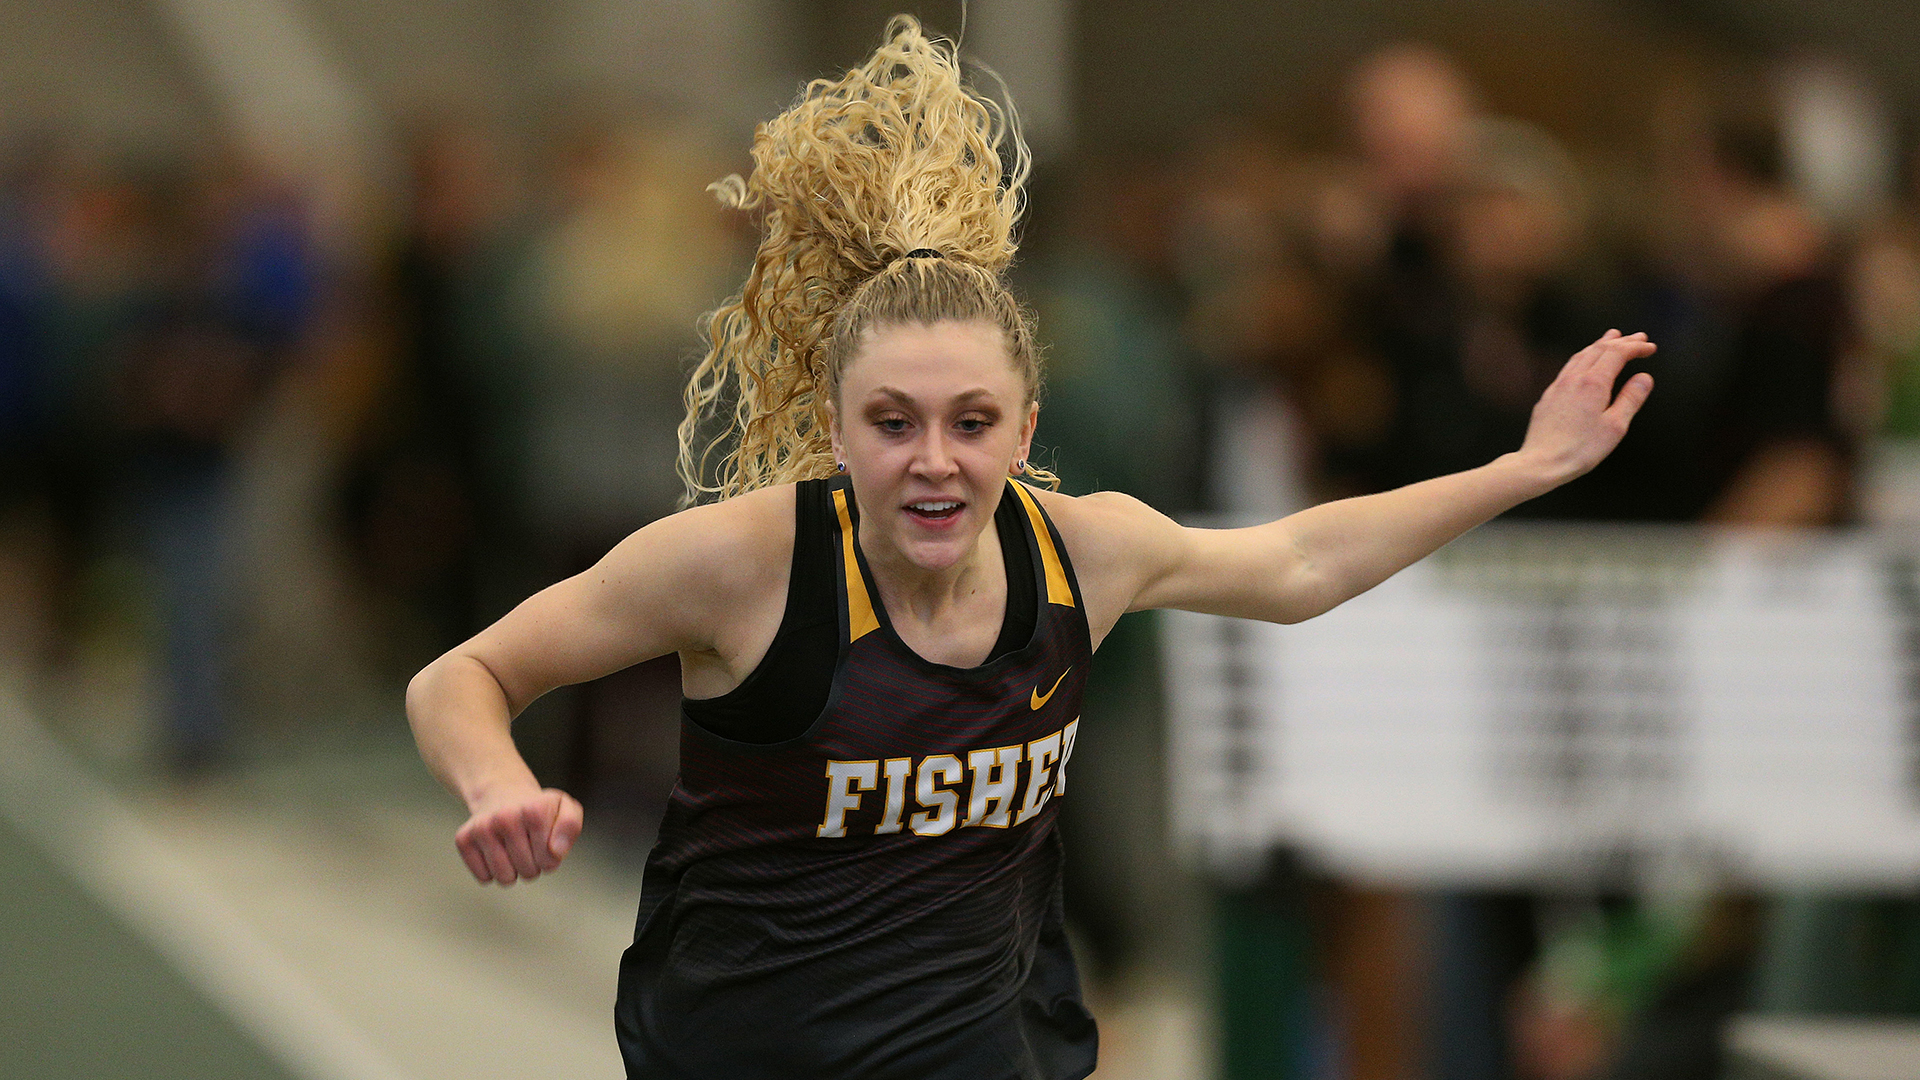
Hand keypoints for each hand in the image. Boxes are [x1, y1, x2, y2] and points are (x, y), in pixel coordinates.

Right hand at [454, 786, 583, 885]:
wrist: (502, 792)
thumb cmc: (537, 807)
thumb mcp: (564, 808)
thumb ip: (570, 827)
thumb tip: (556, 852)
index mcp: (534, 811)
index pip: (549, 861)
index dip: (551, 858)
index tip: (545, 841)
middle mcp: (505, 818)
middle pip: (528, 872)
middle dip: (533, 865)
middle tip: (528, 845)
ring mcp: (482, 828)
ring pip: (504, 878)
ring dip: (513, 871)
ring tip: (513, 850)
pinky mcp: (463, 839)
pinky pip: (483, 877)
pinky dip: (491, 871)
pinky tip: (495, 850)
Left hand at [1517, 329, 1655, 484]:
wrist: (1541, 463)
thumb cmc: (1580, 449)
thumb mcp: (1615, 426)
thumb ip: (1630, 399)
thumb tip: (1644, 378)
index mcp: (1593, 383)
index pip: (1617, 353)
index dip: (1635, 347)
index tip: (1650, 347)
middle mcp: (1573, 379)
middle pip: (1599, 349)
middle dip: (1621, 341)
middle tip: (1638, 337)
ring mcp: (1558, 386)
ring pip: (1581, 355)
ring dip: (1599, 344)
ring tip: (1612, 338)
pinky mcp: (1548, 396)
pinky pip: (1569, 367)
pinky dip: (1584, 356)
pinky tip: (1585, 362)